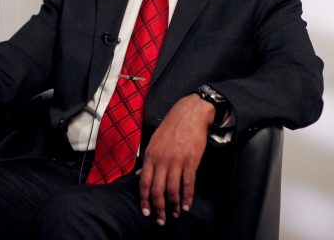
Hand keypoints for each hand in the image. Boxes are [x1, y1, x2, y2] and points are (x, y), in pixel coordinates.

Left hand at [139, 94, 214, 225]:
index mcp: (150, 155)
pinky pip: (188, 183)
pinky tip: (186, 205)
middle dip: (159, 208)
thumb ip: (148, 160)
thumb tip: (142, 174)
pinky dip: (187, 197)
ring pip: (172, 189)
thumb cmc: (171, 127)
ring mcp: (176, 161)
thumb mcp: (154, 141)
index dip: (145, 199)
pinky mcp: (191, 161)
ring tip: (176, 214)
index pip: (144, 182)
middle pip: (157, 190)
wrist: (190, 114)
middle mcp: (161, 160)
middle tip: (161, 219)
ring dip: (174, 205)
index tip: (146, 211)